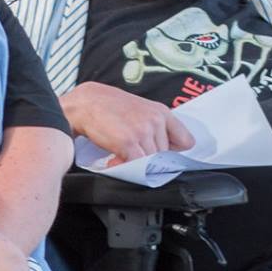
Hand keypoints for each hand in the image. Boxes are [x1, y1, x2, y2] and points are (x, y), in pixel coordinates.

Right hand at [62, 82, 194, 165]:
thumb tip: (163, 151)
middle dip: (149, 158)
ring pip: (151, 162)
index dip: (174, 151)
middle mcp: (155, 121)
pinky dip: (125, 167)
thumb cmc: (109, 107)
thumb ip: (155, 126)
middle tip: (131, 153)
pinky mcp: (129, 143)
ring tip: (120, 156)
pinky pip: (136, 165)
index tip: (164, 156)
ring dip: (136, 164)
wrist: (85, 103)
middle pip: (165, 155)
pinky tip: (114, 160)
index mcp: (162, 112)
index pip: (186, 141)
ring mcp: (143, 132)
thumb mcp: (140, 110)